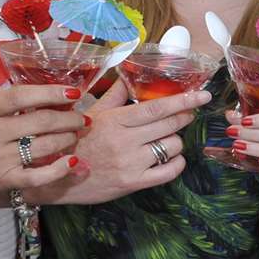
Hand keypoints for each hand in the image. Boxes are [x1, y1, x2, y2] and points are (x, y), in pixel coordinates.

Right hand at [0, 83, 89, 194]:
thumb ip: (4, 104)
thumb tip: (46, 96)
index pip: (21, 96)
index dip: (51, 92)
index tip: (72, 92)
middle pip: (39, 121)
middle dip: (68, 117)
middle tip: (82, 115)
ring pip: (43, 146)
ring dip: (67, 138)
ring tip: (76, 132)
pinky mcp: (3, 181)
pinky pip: (38, 176)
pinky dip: (58, 169)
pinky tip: (71, 160)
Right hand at [28, 80, 206, 204]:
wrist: (56, 177)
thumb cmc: (75, 141)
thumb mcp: (91, 113)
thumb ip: (115, 95)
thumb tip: (128, 74)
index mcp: (115, 120)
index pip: (157, 108)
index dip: (183, 100)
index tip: (202, 95)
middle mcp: (125, 141)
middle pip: (169, 125)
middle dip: (184, 116)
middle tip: (188, 113)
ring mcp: (130, 164)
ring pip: (172, 147)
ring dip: (175, 141)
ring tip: (165, 138)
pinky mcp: (133, 184)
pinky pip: (169, 172)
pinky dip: (177, 163)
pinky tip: (171, 157)